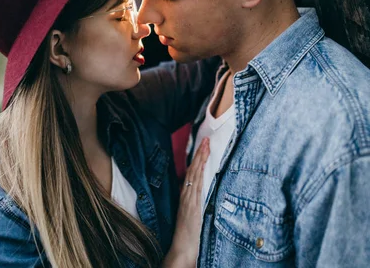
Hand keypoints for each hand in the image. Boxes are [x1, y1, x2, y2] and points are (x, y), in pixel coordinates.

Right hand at [162, 138, 209, 267]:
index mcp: (186, 196)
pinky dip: (197, 174)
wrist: (181, 248)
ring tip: (205, 145)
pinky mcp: (192, 206)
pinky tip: (200, 165)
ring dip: (200, 159)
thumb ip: (195, 202)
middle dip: (200, 154)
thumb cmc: (187, 234)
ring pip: (194, 175)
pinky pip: (194, 186)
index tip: (204, 145)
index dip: (198, 159)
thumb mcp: (191, 214)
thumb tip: (201, 191)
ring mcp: (189, 200)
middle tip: (206, 139)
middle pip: (193, 170)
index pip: (192, 172)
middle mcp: (186, 195)